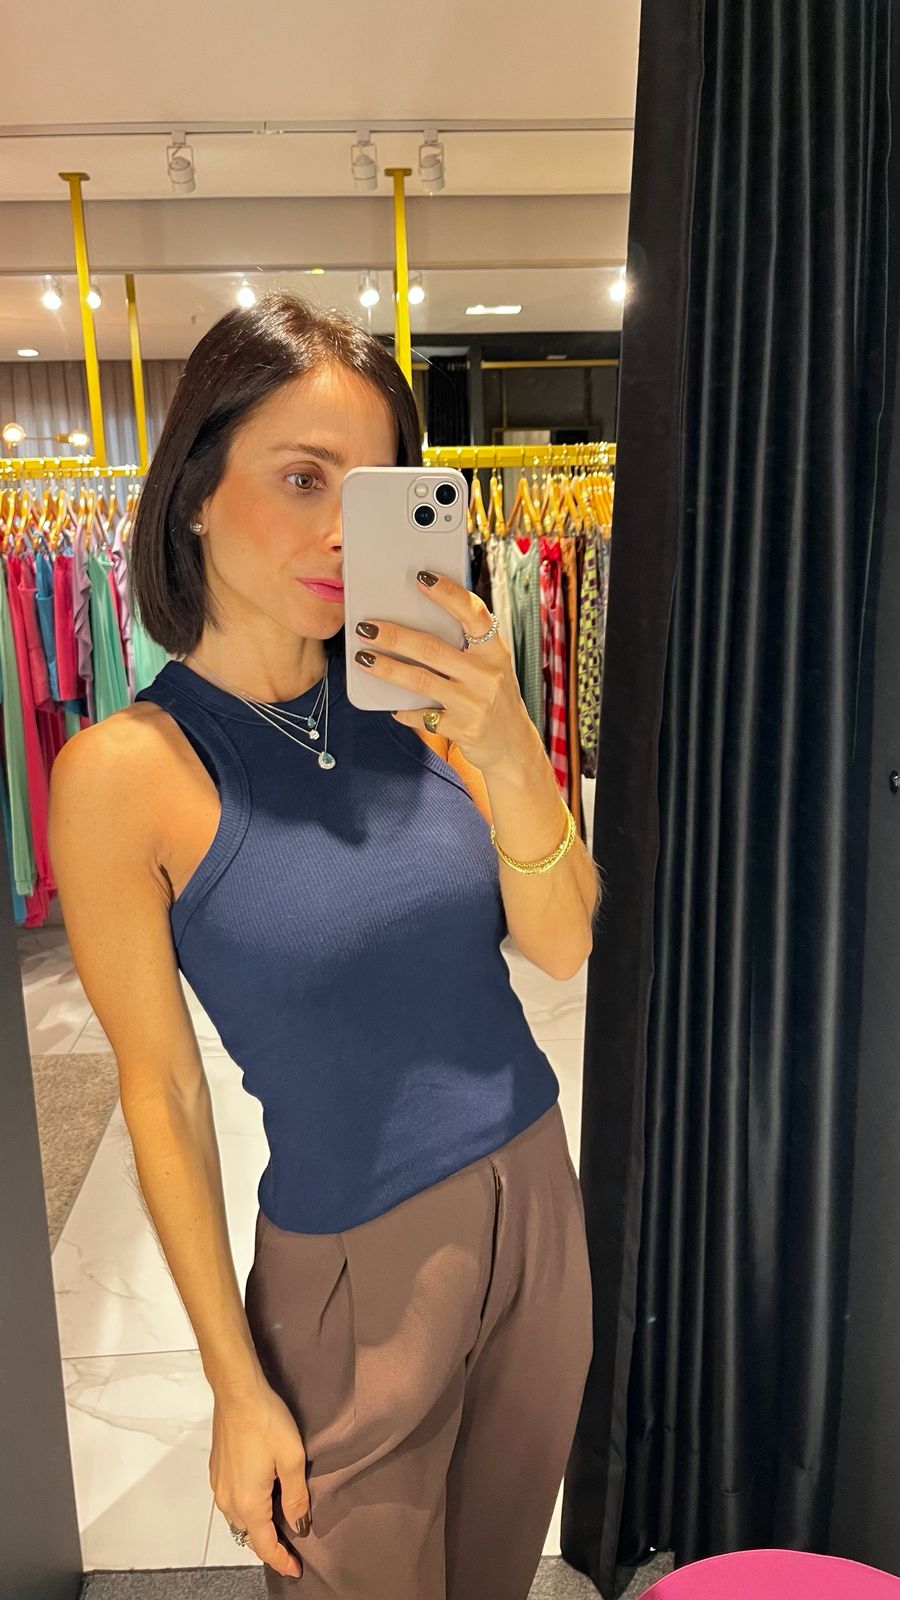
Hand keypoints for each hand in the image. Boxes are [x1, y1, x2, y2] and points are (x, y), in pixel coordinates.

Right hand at [210, 1377, 310, 1579]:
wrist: (237, 1392)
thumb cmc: (266, 1420)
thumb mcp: (292, 1459)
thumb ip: (296, 1496)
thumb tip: (299, 1525)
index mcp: (248, 1502)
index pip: (264, 1545)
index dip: (282, 1560)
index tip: (296, 1569)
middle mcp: (228, 1500)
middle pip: (249, 1535)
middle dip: (270, 1543)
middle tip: (293, 1544)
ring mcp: (218, 1485)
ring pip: (239, 1519)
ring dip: (258, 1525)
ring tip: (280, 1520)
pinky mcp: (216, 1471)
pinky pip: (232, 1502)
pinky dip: (248, 1508)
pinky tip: (263, 1494)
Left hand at [354, 569, 533, 774]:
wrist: (514, 747)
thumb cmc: (494, 698)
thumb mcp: (491, 667)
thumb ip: (466, 648)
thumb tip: (416, 621)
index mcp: (495, 652)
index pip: (473, 614)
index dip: (448, 593)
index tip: (421, 577)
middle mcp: (487, 675)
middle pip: (432, 648)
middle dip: (395, 635)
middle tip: (366, 627)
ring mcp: (475, 704)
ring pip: (420, 681)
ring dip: (387, 668)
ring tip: (364, 658)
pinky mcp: (463, 730)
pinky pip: (422, 716)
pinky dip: (403, 711)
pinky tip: (391, 705)